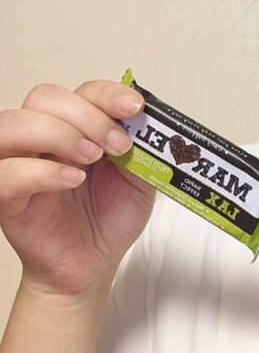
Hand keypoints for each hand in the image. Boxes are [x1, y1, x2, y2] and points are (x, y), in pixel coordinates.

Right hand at [0, 80, 155, 298]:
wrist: (95, 261)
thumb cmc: (111, 216)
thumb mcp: (141, 177)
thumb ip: (144, 148)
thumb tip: (149, 121)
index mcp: (76, 126)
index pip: (81, 91)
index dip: (108, 94)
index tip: (134, 107)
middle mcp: (44, 138)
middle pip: (45, 97)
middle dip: (88, 115)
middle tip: (117, 145)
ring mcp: (20, 164)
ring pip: (13, 124)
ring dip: (59, 134)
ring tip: (92, 158)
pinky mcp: (7, 197)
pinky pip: (6, 173)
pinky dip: (42, 171)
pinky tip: (74, 180)